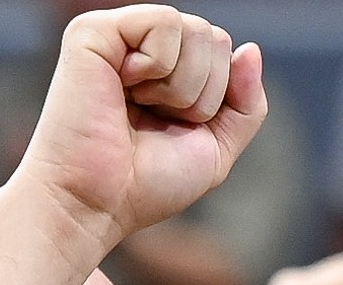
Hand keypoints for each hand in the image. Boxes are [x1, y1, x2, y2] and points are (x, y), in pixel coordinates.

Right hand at [13, 4, 268, 249]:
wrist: (92, 204)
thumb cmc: (142, 185)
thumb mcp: (215, 149)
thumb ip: (245, 103)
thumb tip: (249, 49)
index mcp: (164, 71)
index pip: (222, 53)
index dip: (215, 99)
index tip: (171, 129)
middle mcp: (139, 48)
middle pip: (213, 37)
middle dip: (202, 93)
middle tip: (154, 121)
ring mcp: (116, 37)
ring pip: (196, 29)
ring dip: (181, 86)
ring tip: (138, 107)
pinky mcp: (94, 32)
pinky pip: (165, 22)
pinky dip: (158, 65)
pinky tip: (124, 87)